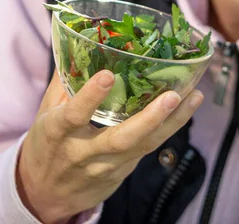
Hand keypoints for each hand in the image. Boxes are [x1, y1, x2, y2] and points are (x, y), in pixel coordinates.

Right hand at [16, 70, 203, 223]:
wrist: (44, 194)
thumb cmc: (45, 145)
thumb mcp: (45, 114)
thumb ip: (62, 83)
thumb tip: (77, 45)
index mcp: (57, 133)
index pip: (73, 116)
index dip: (90, 97)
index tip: (108, 75)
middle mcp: (83, 152)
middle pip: (119, 140)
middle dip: (149, 119)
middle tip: (172, 96)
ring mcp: (105, 166)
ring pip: (142, 146)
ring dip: (171, 123)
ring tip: (194, 98)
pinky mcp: (121, 172)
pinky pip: (147, 149)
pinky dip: (168, 129)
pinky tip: (185, 109)